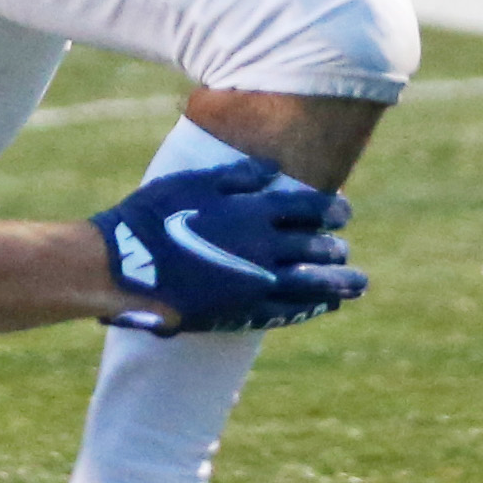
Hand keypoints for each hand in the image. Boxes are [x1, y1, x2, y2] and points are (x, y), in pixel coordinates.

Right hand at [92, 159, 362, 335]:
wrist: (125, 265)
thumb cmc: (153, 215)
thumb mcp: (194, 182)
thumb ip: (238, 177)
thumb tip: (274, 171)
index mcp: (254, 212)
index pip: (309, 209)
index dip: (331, 210)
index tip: (344, 212)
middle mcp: (264, 248)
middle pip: (315, 247)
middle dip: (333, 246)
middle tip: (342, 246)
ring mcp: (257, 283)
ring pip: (312, 283)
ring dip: (338, 282)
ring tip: (357, 284)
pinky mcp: (243, 312)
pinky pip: (288, 310)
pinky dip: (310, 307)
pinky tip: (323, 306)